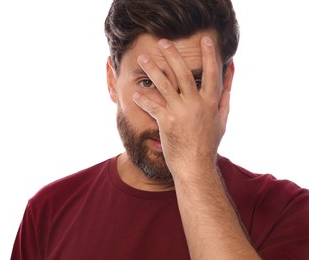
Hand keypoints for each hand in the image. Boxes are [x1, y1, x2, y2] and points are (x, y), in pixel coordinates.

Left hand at [133, 36, 229, 177]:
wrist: (195, 167)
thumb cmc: (208, 145)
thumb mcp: (222, 121)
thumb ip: (225, 99)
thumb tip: (231, 77)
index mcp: (210, 103)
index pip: (212, 74)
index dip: (210, 56)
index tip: (205, 40)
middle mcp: (196, 104)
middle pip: (184, 73)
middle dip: (173, 55)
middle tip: (163, 42)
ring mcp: (181, 112)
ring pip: (164, 84)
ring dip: (152, 69)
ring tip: (142, 59)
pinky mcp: (167, 122)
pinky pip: (152, 105)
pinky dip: (143, 99)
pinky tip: (135, 94)